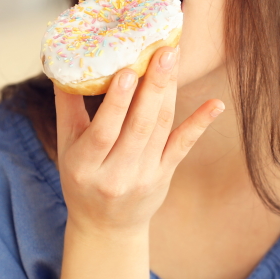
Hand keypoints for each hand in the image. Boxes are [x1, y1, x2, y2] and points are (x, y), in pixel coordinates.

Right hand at [54, 46, 223, 235]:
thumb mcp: (67, 146)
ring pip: (160, 129)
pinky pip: (183, 146)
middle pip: (138, 126)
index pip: (103, 131)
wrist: (106, 226)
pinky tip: (215, 104)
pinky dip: (200, 123)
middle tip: (164, 52)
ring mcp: (144, 175)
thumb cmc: (83, 176)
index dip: (116, 102)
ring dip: (169, 91)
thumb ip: (67, 106)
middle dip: (152, 87)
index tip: (128, 70)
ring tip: (174, 57)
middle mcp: (116, 173)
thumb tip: (63, 61)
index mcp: (84, 165)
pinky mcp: (165, 174)